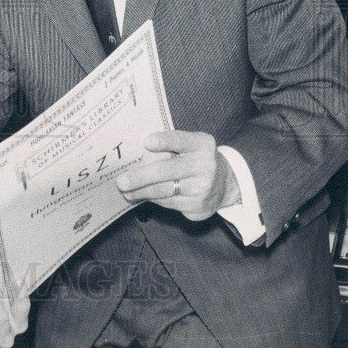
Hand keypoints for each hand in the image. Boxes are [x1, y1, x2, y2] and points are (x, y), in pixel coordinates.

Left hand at [116, 130, 239, 220]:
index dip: (164, 141)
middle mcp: (205, 166)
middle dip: (140, 177)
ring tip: (126, 191)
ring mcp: (203, 188)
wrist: (226, 183)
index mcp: (202, 145)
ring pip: (164, 191)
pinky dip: (154, 199)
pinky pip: (169, 204)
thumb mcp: (191, 145)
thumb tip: (135, 151)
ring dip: (141, 192)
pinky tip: (144, 196)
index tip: (146, 142)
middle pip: (166, 171)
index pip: (181, 140)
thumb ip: (171, 145)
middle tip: (121, 182)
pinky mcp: (198, 207)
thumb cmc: (196, 159)